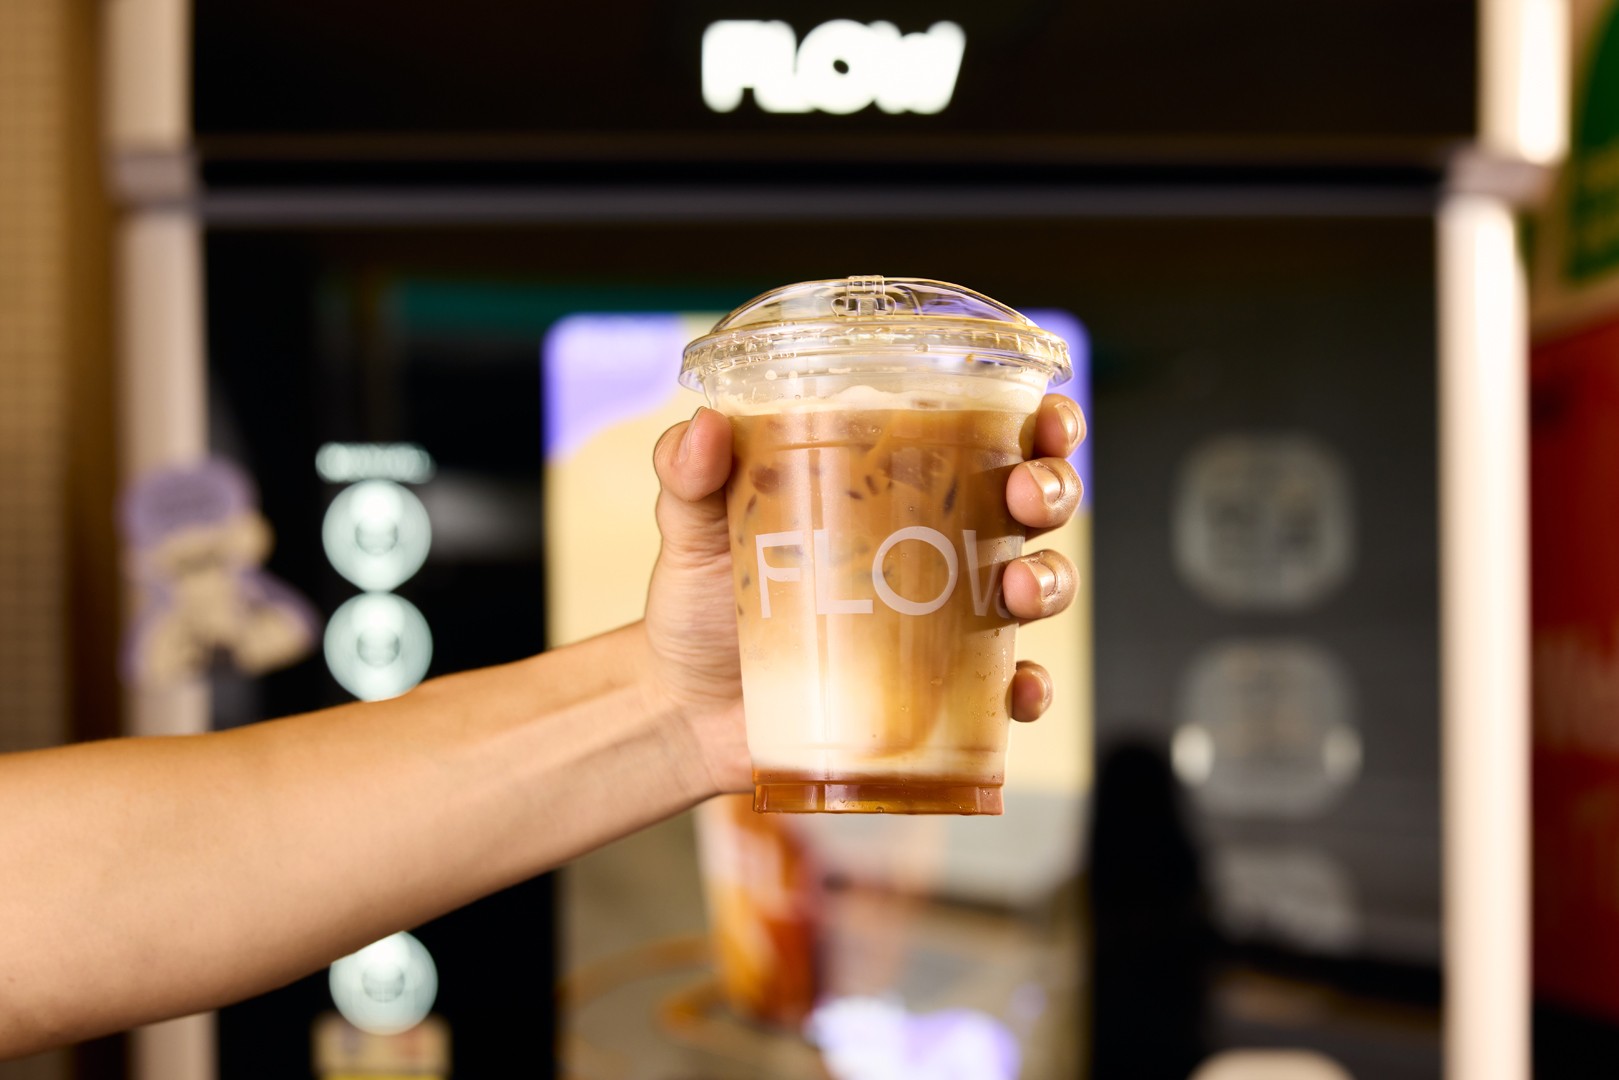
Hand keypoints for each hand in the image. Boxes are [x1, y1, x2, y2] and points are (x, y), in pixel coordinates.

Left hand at [645, 394, 1085, 795]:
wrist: (685, 711)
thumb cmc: (700, 603)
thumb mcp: (691, 530)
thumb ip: (688, 475)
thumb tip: (704, 428)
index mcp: (895, 484)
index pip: (987, 433)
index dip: (1038, 420)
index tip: (1046, 417)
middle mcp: (938, 545)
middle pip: (1032, 502)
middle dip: (1053, 488)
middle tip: (1026, 496)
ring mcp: (946, 620)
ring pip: (1039, 586)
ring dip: (1051, 581)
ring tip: (1016, 591)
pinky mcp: (940, 692)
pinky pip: (1006, 690)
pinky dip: (1027, 691)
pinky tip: (1016, 693)